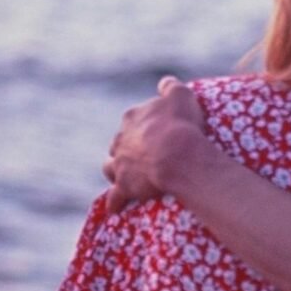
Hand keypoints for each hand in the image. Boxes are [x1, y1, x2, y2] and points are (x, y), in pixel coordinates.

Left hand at [103, 77, 206, 210]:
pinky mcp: (123, 186)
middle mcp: (121, 140)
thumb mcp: (181, 96)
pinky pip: (114, 197)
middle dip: (127, 148)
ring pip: (110, 167)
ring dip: (116, 170)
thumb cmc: (181, 124)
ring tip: (127, 177)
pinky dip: (115, 202)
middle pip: (118, 143)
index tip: (156, 132)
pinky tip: (116, 209)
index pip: (132, 120)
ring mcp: (120, 164)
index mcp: (132, 118)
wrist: (177, 155)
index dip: (144, 126)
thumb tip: (165, 82)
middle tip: (143, 155)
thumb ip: (171, 87)